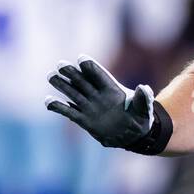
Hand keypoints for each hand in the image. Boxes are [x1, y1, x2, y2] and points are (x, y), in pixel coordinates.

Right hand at [46, 58, 166, 152]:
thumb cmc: (141, 117)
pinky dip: (58, 106)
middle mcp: (98, 94)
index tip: (81, 59)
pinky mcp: (83, 119)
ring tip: (51, 76)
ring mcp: (89, 105)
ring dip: (61, 84)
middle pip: (82, 80)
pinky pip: (68, 111)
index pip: (99, 74)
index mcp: (112, 88)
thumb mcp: (144, 108)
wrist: (134, 134)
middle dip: (71, 72)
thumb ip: (144, 98)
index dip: (90, 67)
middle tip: (60, 65)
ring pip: (72, 92)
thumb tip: (144, 88)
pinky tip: (48, 101)